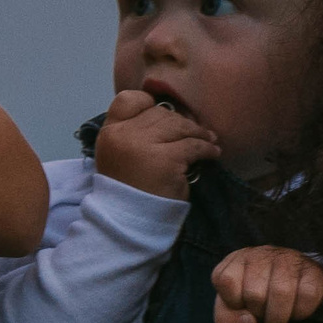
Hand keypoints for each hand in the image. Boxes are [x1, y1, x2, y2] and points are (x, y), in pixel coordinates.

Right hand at [92, 89, 220, 199]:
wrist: (129, 222)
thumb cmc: (129, 191)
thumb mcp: (119, 156)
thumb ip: (133, 134)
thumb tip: (168, 117)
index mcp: (109, 133)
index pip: (127, 100)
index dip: (148, 104)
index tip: (165, 116)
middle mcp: (124, 134)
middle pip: (158, 113)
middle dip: (180, 122)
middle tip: (196, 131)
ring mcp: (143, 145)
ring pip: (178, 126)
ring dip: (198, 132)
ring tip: (208, 140)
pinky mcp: (166, 159)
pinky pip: (193, 145)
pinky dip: (207, 148)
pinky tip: (213, 153)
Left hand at [213, 245, 322, 322]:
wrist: (293, 288)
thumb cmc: (255, 300)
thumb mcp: (232, 309)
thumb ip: (227, 319)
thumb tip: (250, 322)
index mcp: (236, 261)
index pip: (226, 280)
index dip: (233, 302)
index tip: (242, 306)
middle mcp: (262, 255)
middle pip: (255, 294)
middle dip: (259, 314)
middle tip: (263, 315)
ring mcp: (289, 259)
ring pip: (281, 293)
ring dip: (278, 319)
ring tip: (277, 321)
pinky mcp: (313, 270)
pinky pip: (307, 296)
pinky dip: (301, 313)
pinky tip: (295, 311)